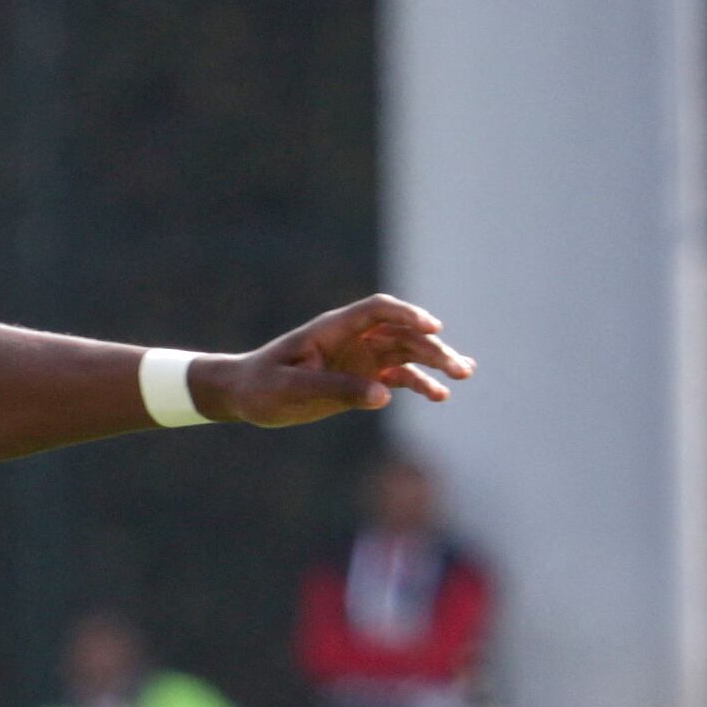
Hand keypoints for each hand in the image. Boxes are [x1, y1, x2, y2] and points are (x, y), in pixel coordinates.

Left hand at [204, 297, 474, 427]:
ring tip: (462, 375)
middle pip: (402, 332)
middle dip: (433, 347)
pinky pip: (398, 376)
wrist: (244, 396)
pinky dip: (419, 383)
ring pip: (407, 352)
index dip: (407, 314)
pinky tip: (440, 396)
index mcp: (333, 328)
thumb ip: (337, 389)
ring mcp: (360, 356)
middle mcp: (352, 338)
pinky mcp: (362, 377)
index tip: (432, 327)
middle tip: (458, 368)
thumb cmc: (261, 387)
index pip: (379, 310)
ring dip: (436, 361)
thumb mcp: (293, 389)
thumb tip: (384, 394)